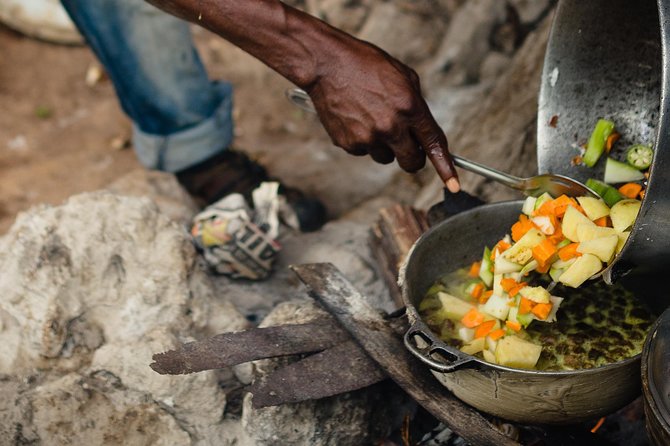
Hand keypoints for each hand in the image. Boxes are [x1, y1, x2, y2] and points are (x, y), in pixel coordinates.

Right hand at [304, 39, 459, 191]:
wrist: (327, 64)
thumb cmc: (366, 65)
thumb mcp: (403, 76)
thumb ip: (416, 106)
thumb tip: (421, 130)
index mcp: (410, 107)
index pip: (434, 144)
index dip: (446, 168)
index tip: (453, 186)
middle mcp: (391, 126)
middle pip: (411, 163)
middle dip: (413, 157)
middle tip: (407, 145)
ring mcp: (368, 138)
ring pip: (386, 157)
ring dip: (384, 145)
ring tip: (371, 118)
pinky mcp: (349, 144)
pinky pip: (364, 151)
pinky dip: (363, 140)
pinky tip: (355, 118)